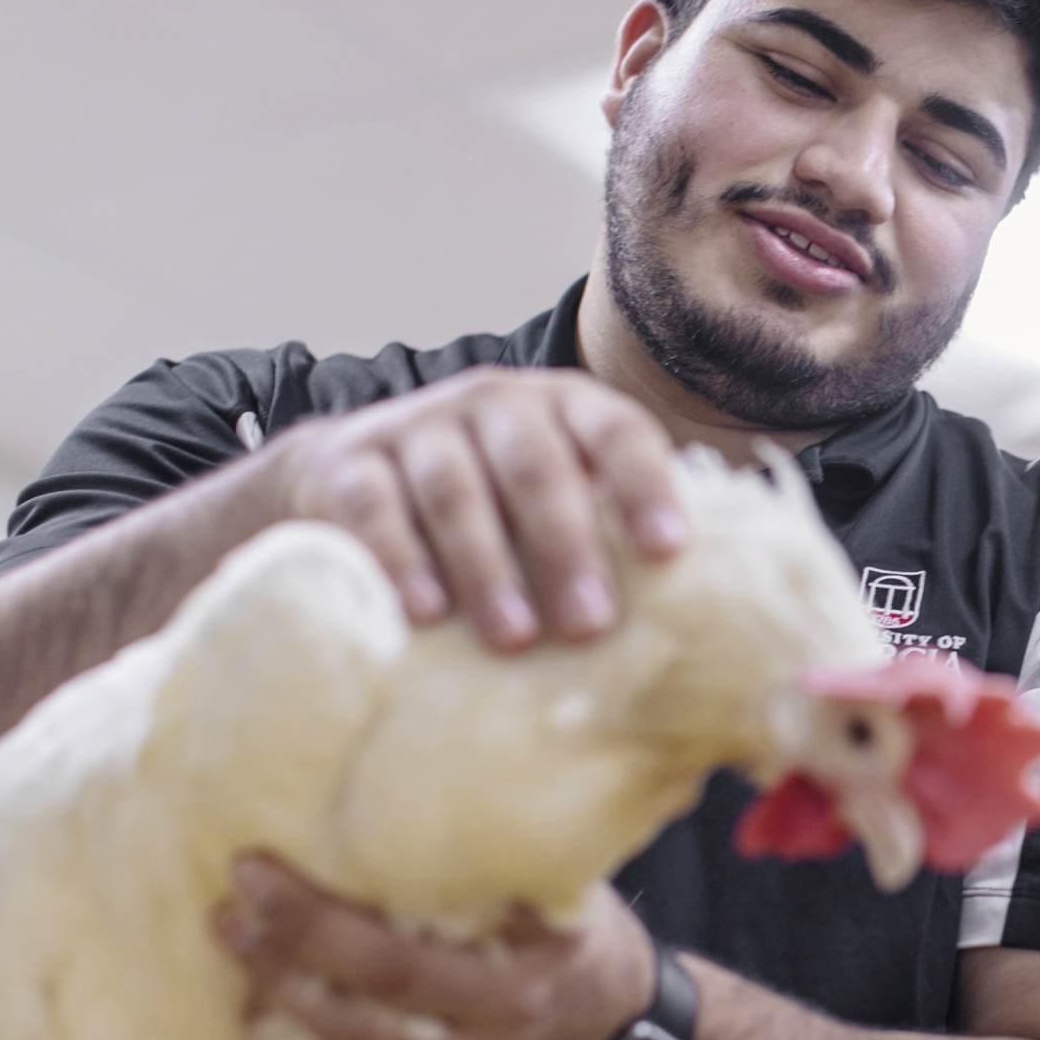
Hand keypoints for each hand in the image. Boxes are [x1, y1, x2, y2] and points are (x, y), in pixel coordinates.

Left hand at [213, 851, 655, 1039]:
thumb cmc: (587, 945)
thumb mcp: (570, 892)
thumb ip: (499, 861)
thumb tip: (422, 784)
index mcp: (536, 954)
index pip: (428, 927)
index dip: (341, 902)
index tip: (279, 852)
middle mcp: (499, 1016)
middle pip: (381, 980)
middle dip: (299, 934)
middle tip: (242, 884)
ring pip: (354, 1038)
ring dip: (281, 986)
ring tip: (232, 934)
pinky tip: (253, 1011)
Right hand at [262, 368, 686, 650]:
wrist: (345, 473)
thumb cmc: (491, 501)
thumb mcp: (555, 495)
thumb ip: (611, 531)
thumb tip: (694, 617)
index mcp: (565, 407)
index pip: (616, 432)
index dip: (645, 486)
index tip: (669, 551)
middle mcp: (494, 402)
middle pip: (535, 466)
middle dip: (567, 546)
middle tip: (592, 625)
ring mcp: (417, 426)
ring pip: (456, 491)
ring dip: (488, 567)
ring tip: (515, 637)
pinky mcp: (350, 463)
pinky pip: (375, 509)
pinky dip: (400, 560)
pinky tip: (425, 613)